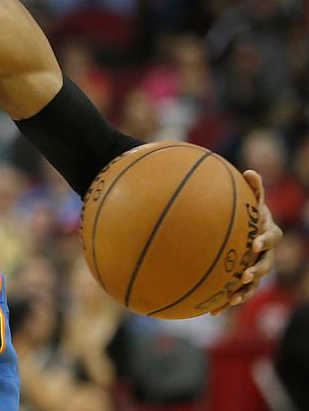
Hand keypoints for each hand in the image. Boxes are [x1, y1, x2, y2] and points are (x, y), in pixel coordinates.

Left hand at [213, 169, 282, 313]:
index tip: (255, 242)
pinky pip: (235, 292)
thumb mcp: (250, 200)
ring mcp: (255, 268)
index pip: (272, 237)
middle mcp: (265, 253)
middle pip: (266, 265)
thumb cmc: (247, 213)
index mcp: (267, 233)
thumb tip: (250, 171)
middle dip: (257, 271)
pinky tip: (211, 311)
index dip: (265, 240)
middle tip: (246, 275)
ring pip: (253, 284)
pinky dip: (225, 301)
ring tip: (231, 299)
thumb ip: (252, 188)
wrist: (245, 230)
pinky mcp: (241, 280)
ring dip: (244, 292)